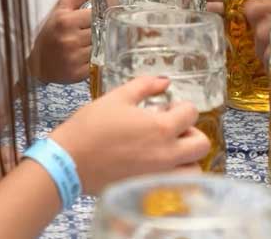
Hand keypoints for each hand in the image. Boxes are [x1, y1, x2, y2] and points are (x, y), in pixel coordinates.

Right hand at [28, 0, 92, 83]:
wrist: (35, 63)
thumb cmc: (49, 32)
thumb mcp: (60, 9)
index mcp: (65, 21)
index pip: (95, 14)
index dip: (98, 16)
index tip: (96, 18)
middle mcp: (70, 39)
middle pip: (100, 31)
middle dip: (98, 31)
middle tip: (91, 32)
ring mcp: (74, 58)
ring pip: (100, 47)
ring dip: (98, 45)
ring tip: (87, 44)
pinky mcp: (77, 73)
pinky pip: (97, 62)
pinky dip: (95, 59)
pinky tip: (85, 56)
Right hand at [49, 76, 209, 194]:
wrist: (68, 161)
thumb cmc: (90, 127)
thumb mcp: (117, 97)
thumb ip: (145, 85)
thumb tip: (164, 81)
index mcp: (162, 128)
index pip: (192, 113)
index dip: (182, 107)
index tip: (168, 108)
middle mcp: (166, 154)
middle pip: (201, 144)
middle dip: (192, 133)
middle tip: (174, 129)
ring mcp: (159, 175)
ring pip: (193, 170)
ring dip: (188, 158)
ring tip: (170, 151)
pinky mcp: (148, 189)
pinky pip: (175, 186)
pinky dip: (175, 177)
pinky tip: (159, 167)